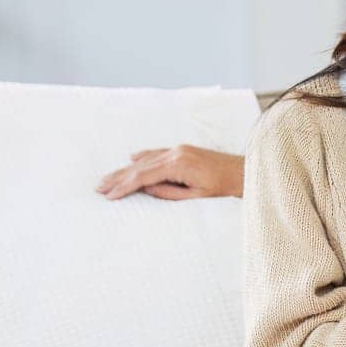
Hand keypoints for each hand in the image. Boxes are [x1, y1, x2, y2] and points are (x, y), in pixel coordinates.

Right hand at [95, 146, 244, 200]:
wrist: (246, 172)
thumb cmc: (225, 188)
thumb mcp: (196, 197)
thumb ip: (169, 193)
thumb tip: (146, 190)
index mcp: (179, 164)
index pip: (144, 177)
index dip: (124, 187)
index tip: (108, 195)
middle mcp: (177, 153)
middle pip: (141, 166)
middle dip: (119, 177)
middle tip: (99, 186)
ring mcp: (181, 149)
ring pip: (147, 159)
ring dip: (127, 168)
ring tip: (109, 177)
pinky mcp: (185, 150)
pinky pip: (158, 153)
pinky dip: (143, 157)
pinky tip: (132, 159)